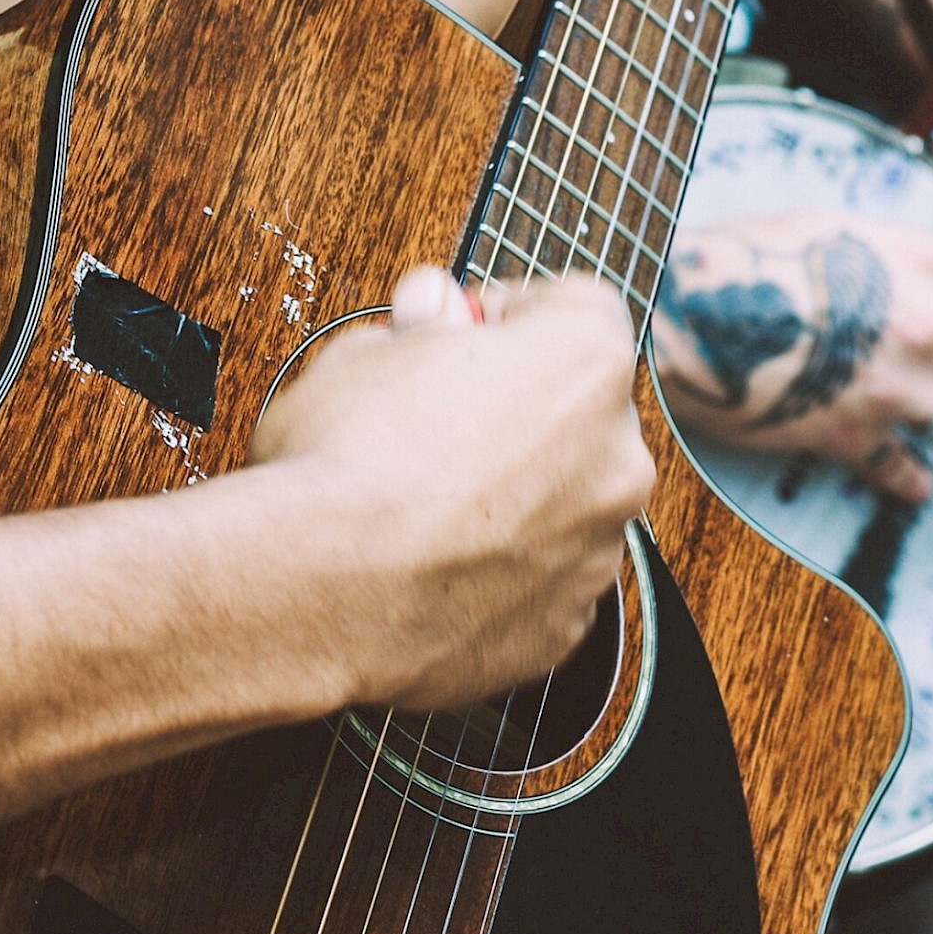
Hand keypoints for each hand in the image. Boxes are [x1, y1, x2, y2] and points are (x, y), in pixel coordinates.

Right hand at [249, 268, 652, 711]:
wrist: (316, 596)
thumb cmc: (341, 466)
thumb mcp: (364, 352)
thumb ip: (421, 326)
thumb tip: (433, 309)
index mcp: (584, 363)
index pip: (576, 308)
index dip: (507, 316)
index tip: (458, 334)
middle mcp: (616, 456)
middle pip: (578, 411)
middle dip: (516, 410)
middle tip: (433, 423)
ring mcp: (597, 548)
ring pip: (564, 501)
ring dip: (514, 494)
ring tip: (423, 507)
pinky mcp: (565, 625)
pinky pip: (541, 578)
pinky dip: (500, 570)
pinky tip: (433, 565)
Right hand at [650, 212, 932, 503]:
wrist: (692, 312)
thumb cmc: (743, 258)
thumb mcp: (825, 226)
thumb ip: (876, 250)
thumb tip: (896, 268)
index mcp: (920, 264)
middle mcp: (927, 328)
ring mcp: (898, 389)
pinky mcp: (857, 437)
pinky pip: (904, 472)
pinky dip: (914, 484)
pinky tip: (919, 489)